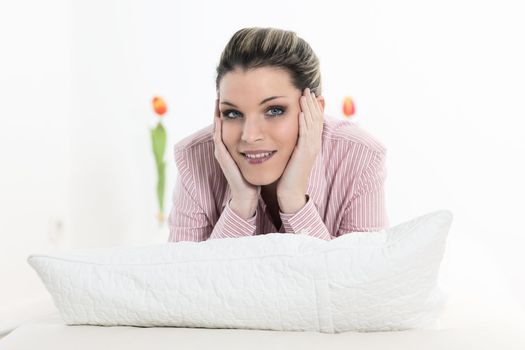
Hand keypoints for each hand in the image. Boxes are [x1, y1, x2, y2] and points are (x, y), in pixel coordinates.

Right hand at [213, 97, 259, 217]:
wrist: (248, 196)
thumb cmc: (254, 177)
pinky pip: (218, 140)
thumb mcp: (258, 156)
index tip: (233, 96)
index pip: (230, 125)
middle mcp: (225, 149)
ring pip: (217, 130)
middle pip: (220, 125)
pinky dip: (217, 129)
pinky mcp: (223, 159)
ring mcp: (223, 153)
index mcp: (233, 147)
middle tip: (220, 93)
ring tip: (217, 100)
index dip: (230, 111)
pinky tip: (219, 118)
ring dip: (216, 115)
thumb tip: (271, 133)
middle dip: (220, 109)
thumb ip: (261, 145)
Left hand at [276, 87, 323, 212]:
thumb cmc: (288, 175)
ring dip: (309, 108)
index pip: (314, 120)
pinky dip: (304, 122)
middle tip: (307, 88)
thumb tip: (287, 132)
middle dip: (311, 103)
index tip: (306, 94)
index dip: (312, 107)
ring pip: (312, 124)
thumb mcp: (291, 154)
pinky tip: (301, 112)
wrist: (290, 192)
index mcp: (311, 144)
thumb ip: (291, 142)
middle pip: (316, 118)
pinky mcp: (305, 154)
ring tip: (305, 95)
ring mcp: (311, 149)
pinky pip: (306, 134)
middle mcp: (314, 145)